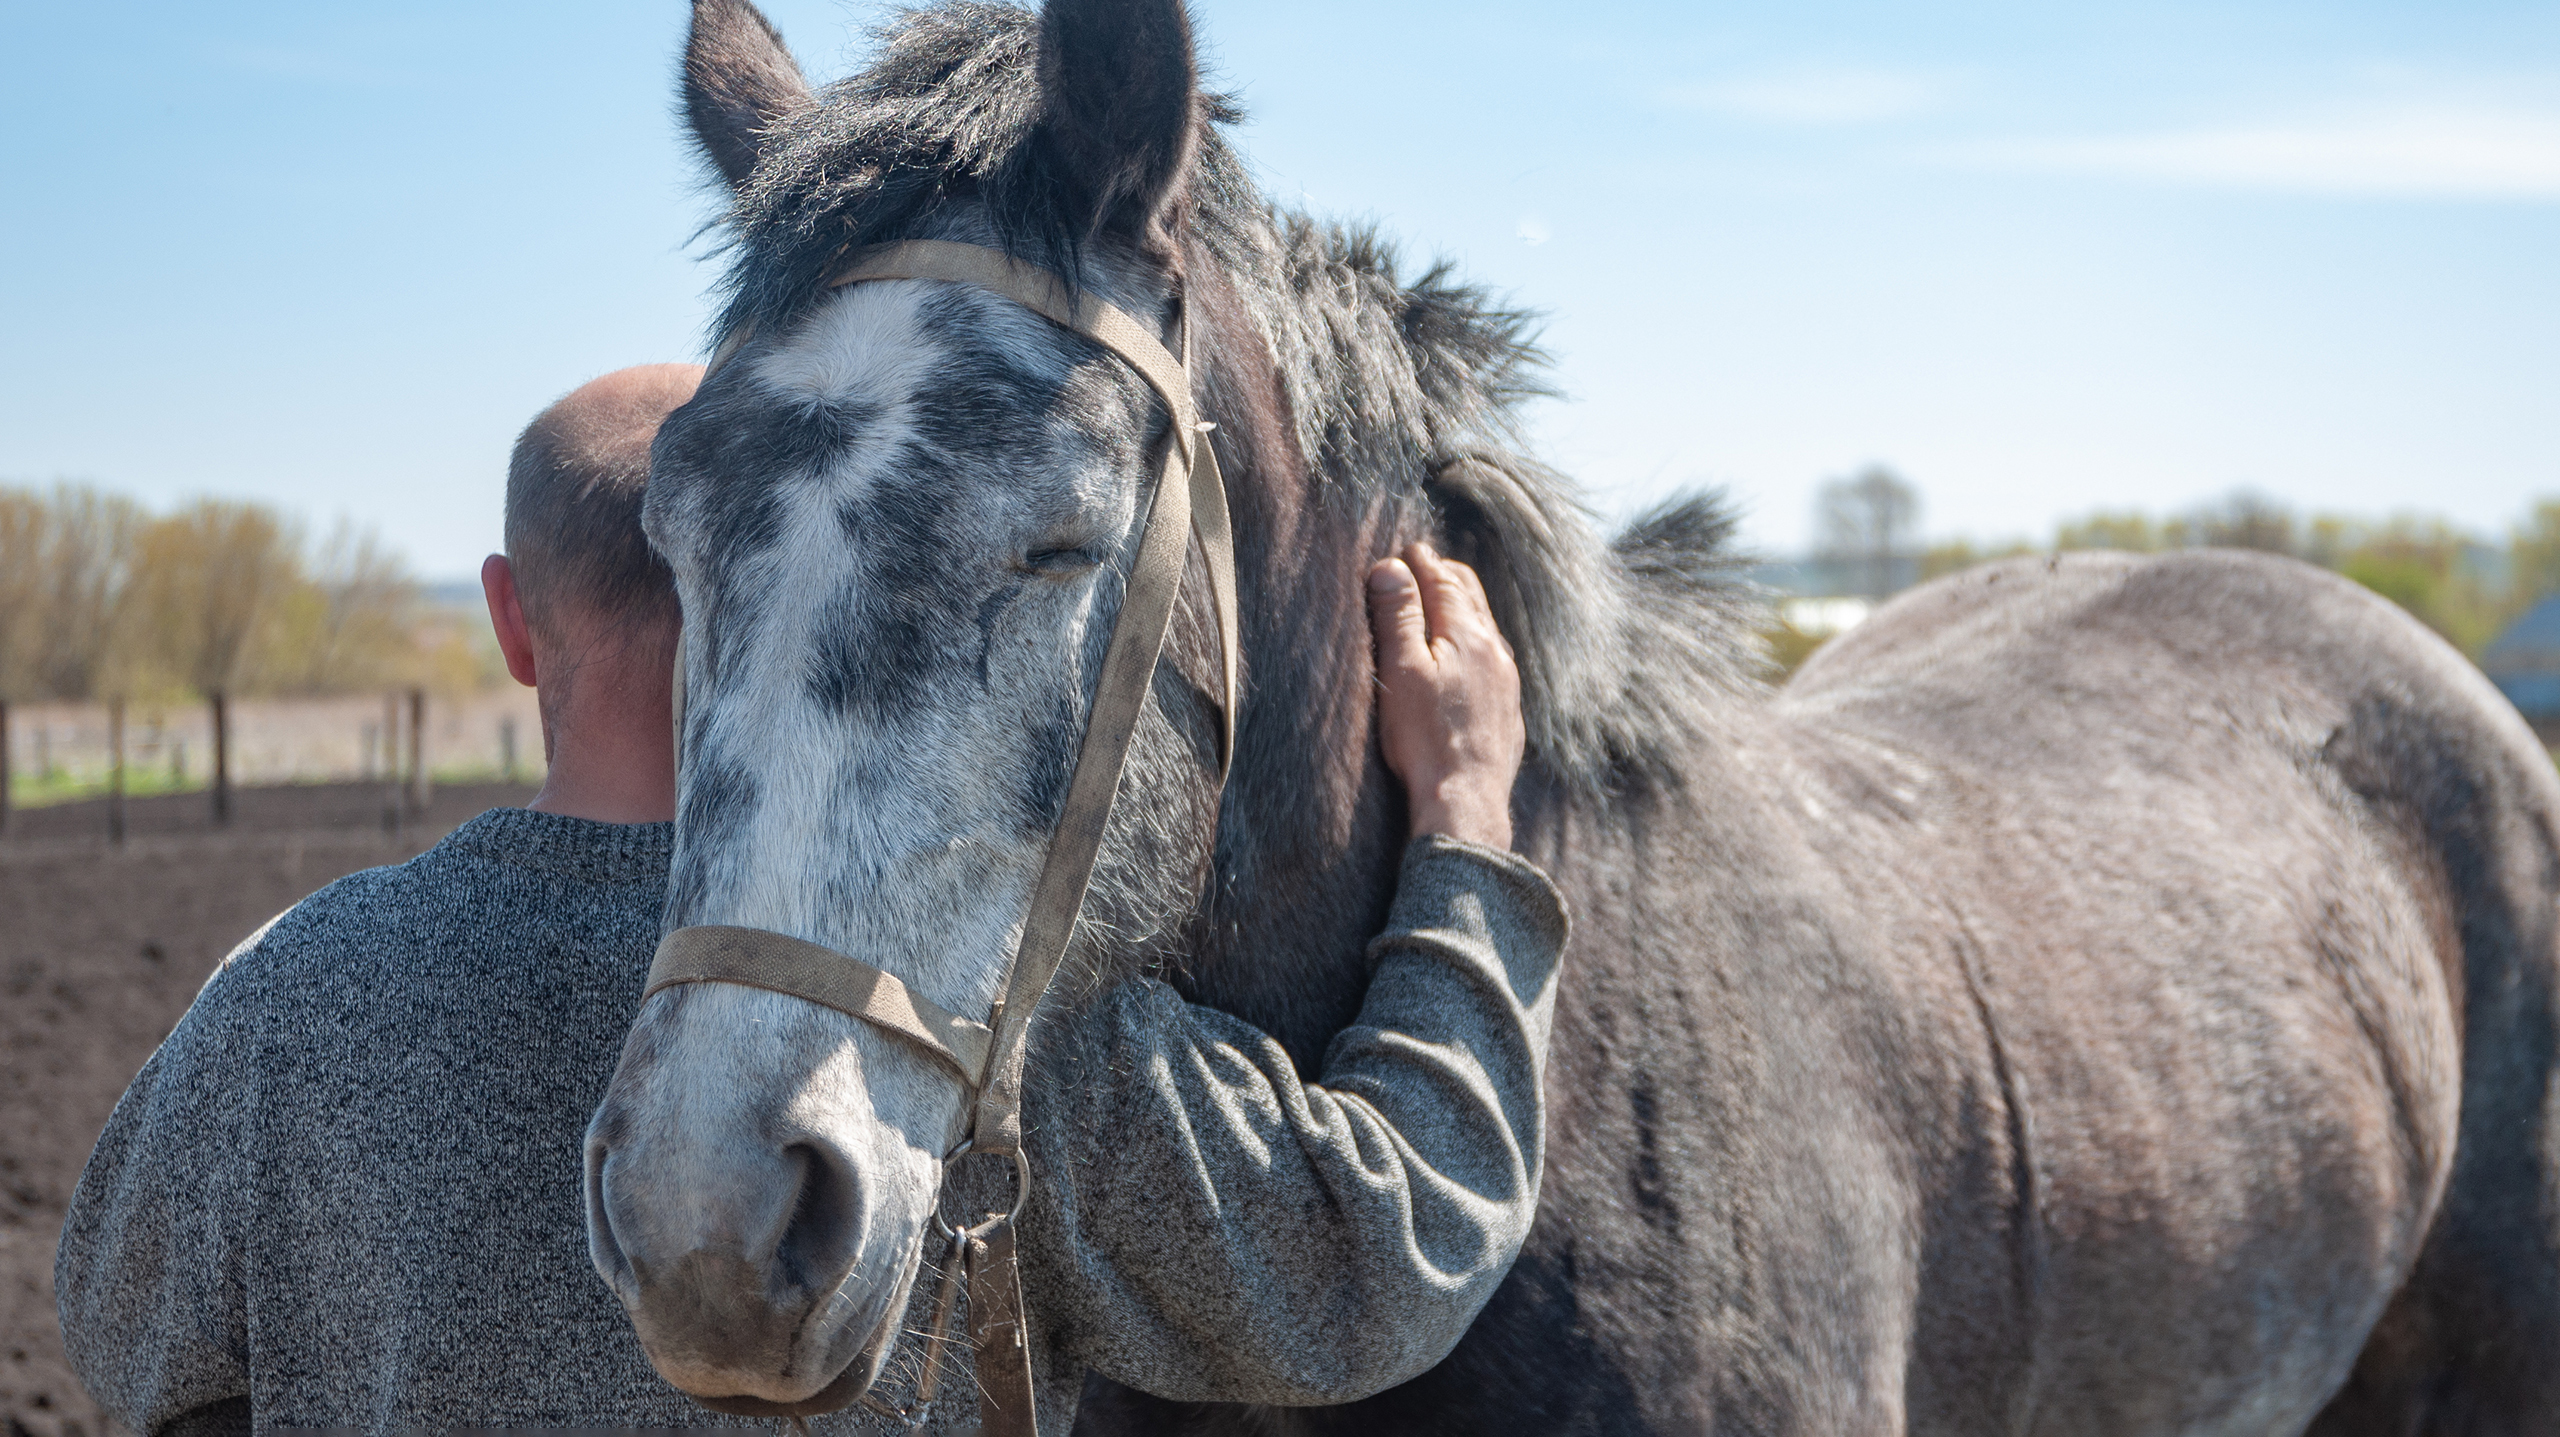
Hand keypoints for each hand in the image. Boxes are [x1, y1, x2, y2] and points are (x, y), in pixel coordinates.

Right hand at [1367, 541, 1525, 847]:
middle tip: (1426, 565)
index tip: (1409, 549)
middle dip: (1447, 577)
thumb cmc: (1426, 738)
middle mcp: (1495, 652)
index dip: (1423, 562)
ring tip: (1445, 605)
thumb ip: (1398, 616)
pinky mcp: (1509, 712)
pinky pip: (1494, 662)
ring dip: (1464, 610)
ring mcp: (1507, 683)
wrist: (1466, 802)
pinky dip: (1476, 644)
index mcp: (1468, 635)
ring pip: (1486, 629)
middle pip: (1472, 598)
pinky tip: (1469, 660)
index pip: (1444, 582)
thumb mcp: (1401, 671)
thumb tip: (1392, 567)